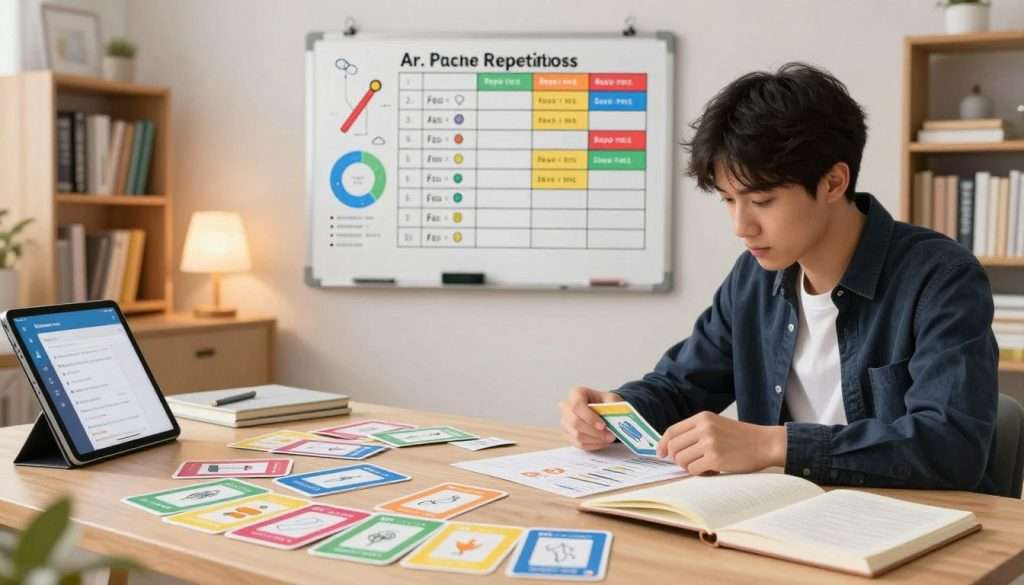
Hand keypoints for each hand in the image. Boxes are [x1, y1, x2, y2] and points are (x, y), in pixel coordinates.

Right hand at [559, 386, 619, 450]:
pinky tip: (602, 442)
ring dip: (595, 440)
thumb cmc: (605, 403)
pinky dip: (593, 445)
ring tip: (609, 439)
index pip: (577, 405)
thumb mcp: (612, 399)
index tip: (603, 425)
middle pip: (575, 422)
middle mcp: (566, 407)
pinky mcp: (567, 435)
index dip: (589, 417)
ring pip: (577, 436)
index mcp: (576, 394)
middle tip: (610, 436)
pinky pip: (579, 444)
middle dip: (595, 432)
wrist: (602, 410)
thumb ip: (612, 406)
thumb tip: (613, 418)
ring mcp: (565, 422)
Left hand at [656, 411, 786, 474]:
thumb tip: (671, 448)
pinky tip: (712, 470)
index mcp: (702, 417)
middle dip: (677, 458)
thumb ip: (695, 432)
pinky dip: (700, 473)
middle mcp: (704, 428)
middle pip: (674, 447)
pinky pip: (694, 470)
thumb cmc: (741, 438)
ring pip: (682, 460)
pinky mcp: (715, 458)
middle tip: (689, 463)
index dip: (663, 444)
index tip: (661, 453)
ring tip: (704, 465)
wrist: (765, 443)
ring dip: (689, 467)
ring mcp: (709, 443)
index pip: (672, 431)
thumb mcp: (716, 425)